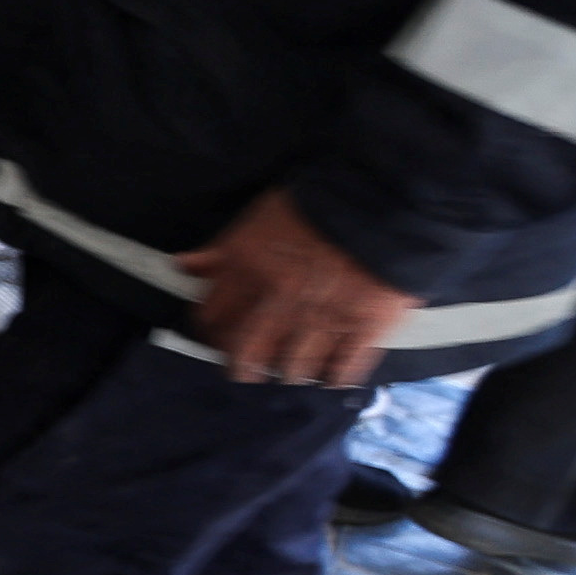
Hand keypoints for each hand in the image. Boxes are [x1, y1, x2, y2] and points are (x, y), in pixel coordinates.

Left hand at [179, 187, 413, 389]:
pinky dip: (334, 377)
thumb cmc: (322, 202)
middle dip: (243, 366)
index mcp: (247, 265)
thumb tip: (186, 267)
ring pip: (291, 369)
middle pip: (244, 354)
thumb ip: (222, 249)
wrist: (390, 197)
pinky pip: (341, 370)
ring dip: (290, 371)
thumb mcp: (261, 215)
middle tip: (249, 368)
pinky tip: (332, 375)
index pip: (210, 317)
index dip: (211, 331)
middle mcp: (278, 297)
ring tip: (294, 369)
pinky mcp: (363, 328)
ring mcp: (321, 317)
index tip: (218, 336)